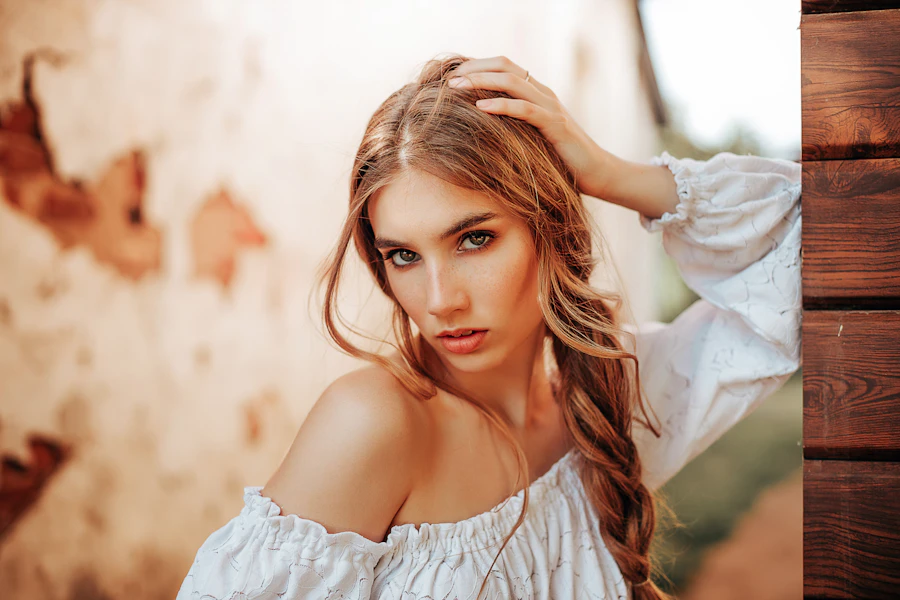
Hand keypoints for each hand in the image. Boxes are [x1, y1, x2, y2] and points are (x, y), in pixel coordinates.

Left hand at [448, 56, 613, 199]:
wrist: (597, 174)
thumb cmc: (560, 160)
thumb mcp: (530, 138)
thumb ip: (512, 126)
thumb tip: (478, 126)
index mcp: (536, 93)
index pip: (503, 66)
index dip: (476, 66)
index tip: (451, 75)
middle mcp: (543, 93)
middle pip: (505, 66)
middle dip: (474, 69)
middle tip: (449, 80)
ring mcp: (551, 107)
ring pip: (513, 82)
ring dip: (481, 81)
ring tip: (457, 88)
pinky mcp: (556, 126)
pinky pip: (525, 109)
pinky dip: (501, 105)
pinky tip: (481, 107)